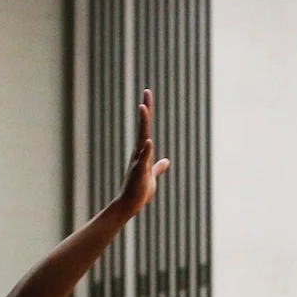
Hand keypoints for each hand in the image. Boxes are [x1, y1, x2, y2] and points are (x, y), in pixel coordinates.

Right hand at [116, 89, 170, 215]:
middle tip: (146, 92)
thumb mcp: (152, 176)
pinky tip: (149, 141)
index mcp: (143, 152)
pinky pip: (143, 160)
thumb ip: (159, 167)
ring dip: (143, 124)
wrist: (131, 205)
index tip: (147, 97)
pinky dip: (146, 150)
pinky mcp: (139, 173)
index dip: (147, 113)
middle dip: (145, 110)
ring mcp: (138, 161)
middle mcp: (139, 153)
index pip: (146, 128)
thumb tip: (166, 161)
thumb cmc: (140, 190)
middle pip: (143, 127)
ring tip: (143, 108)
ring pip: (141, 138)